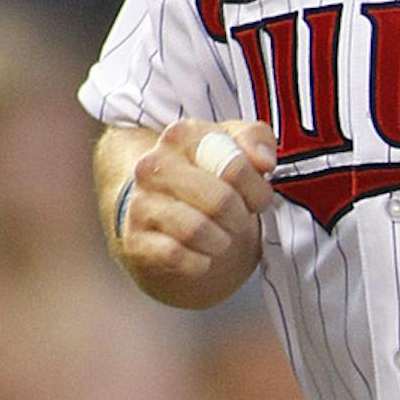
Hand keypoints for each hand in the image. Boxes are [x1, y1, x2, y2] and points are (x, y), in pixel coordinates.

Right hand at [114, 118, 277, 309]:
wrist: (162, 213)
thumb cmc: (205, 180)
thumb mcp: (234, 149)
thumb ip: (255, 141)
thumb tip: (264, 161)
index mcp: (181, 136)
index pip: (235, 166)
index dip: (257, 191)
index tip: (257, 199)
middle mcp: (154, 165)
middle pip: (220, 201)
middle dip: (240, 219)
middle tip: (238, 221)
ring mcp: (140, 202)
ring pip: (197, 230)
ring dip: (220, 242)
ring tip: (220, 237)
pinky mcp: (135, 239)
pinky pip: (176, 256)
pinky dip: (199, 262)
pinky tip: (200, 255)